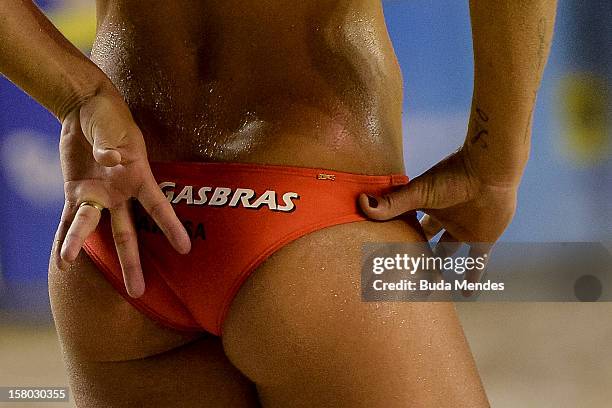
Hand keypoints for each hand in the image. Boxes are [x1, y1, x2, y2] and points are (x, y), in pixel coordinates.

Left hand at [53, 84, 190, 297]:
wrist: (87, 108)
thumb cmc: (109, 114)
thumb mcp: (111, 124)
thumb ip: (110, 144)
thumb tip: (110, 161)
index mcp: (138, 177)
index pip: (158, 207)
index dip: (171, 228)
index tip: (184, 249)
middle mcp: (120, 193)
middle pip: (127, 234)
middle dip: (131, 263)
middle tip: (138, 292)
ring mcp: (98, 195)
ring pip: (92, 227)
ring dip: (79, 245)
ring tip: (67, 263)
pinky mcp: (76, 191)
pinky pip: (68, 218)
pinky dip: (63, 236)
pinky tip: (61, 258)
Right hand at [359, 148, 517, 293]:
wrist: (489, 172)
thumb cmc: (453, 176)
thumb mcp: (419, 193)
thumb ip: (392, 203)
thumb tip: (362, 203)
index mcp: (427, 207)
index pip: (409, 226)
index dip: (398, 238)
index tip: (383, 254)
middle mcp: (443, 219)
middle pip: (427, 241)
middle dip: (417, 254)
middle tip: (405, 273)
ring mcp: (463, 230)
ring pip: (449, 251)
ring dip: (441, 266)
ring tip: (431, 285)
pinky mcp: (483, 239)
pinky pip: (477, 263)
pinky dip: (472, 277)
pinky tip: (467, 294)